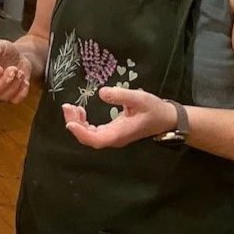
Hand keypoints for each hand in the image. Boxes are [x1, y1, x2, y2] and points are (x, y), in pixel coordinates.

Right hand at [0, 39, 32, 102]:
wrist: (20, 56)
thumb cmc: (7, 51)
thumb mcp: (0, 44)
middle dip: (6, 80)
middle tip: (14, 69)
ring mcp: (1, 90)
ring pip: (5, 96)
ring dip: (15, 84)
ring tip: (20, 72)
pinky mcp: (12, 94)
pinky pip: (16, 100)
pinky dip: (22, 91)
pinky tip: (25, 81)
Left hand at [62, 87, 179, 148]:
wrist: (167, 118)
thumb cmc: (154, 109)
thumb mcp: (139, 98)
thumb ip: (120, 95)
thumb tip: (102, 93)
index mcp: (119, 134)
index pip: (96, 139)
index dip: (81, 133)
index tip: (70, 123)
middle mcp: (114, 138)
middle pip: (88, 138)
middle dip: (74, 123)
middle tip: (67, 106)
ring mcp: (112, 136)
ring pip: (89, 135)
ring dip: (77, 122)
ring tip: (70, 107)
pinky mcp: (112, 131)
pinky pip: (92, 131)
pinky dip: (83, 122)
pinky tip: (80, 111)